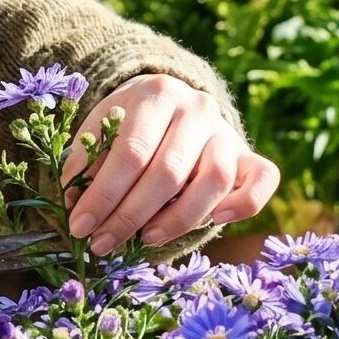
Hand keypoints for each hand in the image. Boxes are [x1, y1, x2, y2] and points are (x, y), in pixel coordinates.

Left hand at [58, 75, 277, 254]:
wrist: (172, 103)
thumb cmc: (129, 123)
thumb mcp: (102, 128)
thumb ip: (87, 160)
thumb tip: (74, 201)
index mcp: (156, 94)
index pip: (130, 153)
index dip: (103, 195)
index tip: (80, 227)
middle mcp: (197, 108)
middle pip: (168, 172)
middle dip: (130, 216)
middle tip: (103, 243)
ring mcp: (226, 131)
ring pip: (214, 181)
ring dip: (178, 219)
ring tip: (146, 238)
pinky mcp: (249, 154)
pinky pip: (263, 179)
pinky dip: (244, 204)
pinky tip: (216, 222)